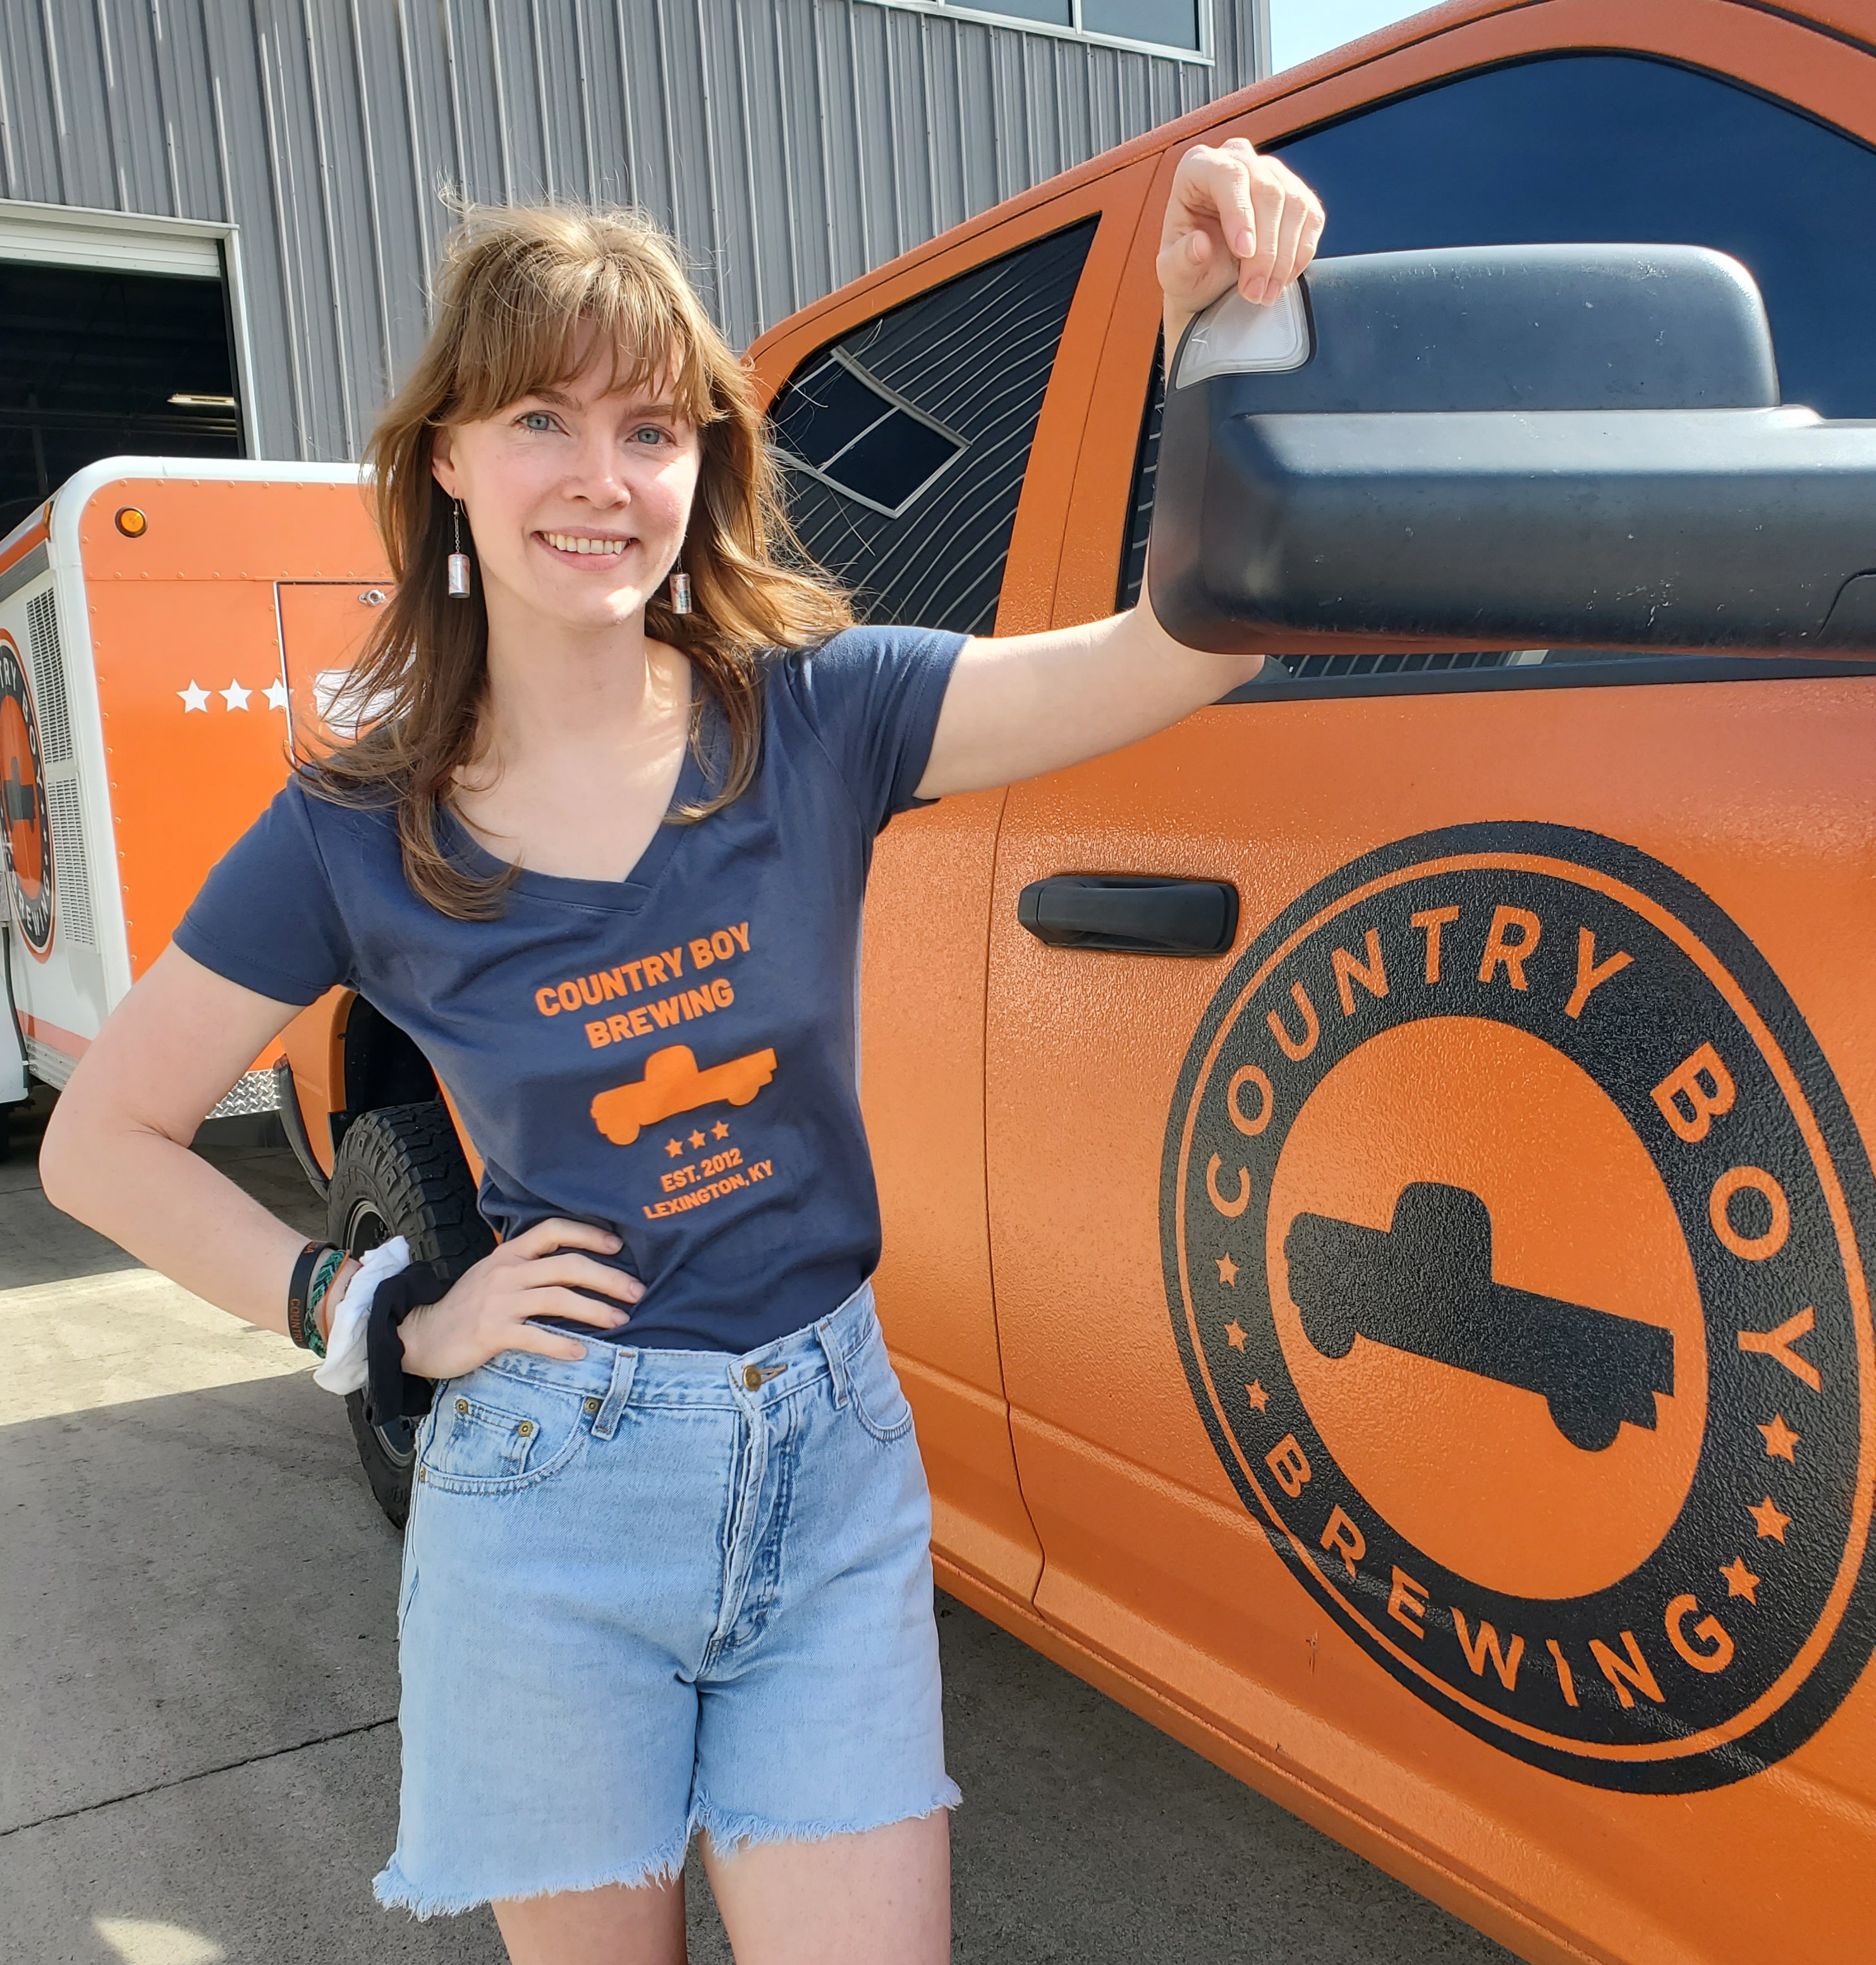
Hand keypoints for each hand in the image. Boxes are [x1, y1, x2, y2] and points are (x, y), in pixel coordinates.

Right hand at [395, 1218, 642, 1379]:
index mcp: (510, 1254)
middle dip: (609, 1277)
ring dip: (595, 1310)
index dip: (589, 1234)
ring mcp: (499, 1302)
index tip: (618, 1246)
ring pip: (559, 1299)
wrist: (420, 1334)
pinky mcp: (492, 1332)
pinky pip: (535, 1336)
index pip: (554, 1230)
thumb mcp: (495, 1275)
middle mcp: (507, 1272)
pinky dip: (562, 1344)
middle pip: (568, 1266)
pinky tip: (582, 1352)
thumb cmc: (466, 1306)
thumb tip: (576, 1268)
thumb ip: (529, 1267)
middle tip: (637, 1292)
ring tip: (620, 1321)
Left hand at [1158, 138, 1324, 346]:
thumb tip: (1199, 244)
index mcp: (1198, 168)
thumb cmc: (1188, 270)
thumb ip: (1179, 261)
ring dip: (1284, 257)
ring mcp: (1271, 174)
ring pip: (1294, 204)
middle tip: (1254, 291)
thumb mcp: (1173, 274)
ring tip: (1265, 293)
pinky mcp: (1297, 195)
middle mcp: (1238, 160)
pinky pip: (1311, 218)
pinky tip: (1281, 278)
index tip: (1243, 252)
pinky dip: (1300, 254)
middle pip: (1267, 191)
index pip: (1228, 175)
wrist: (1209, 282)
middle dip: (1264, 249)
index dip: (1240, 213)